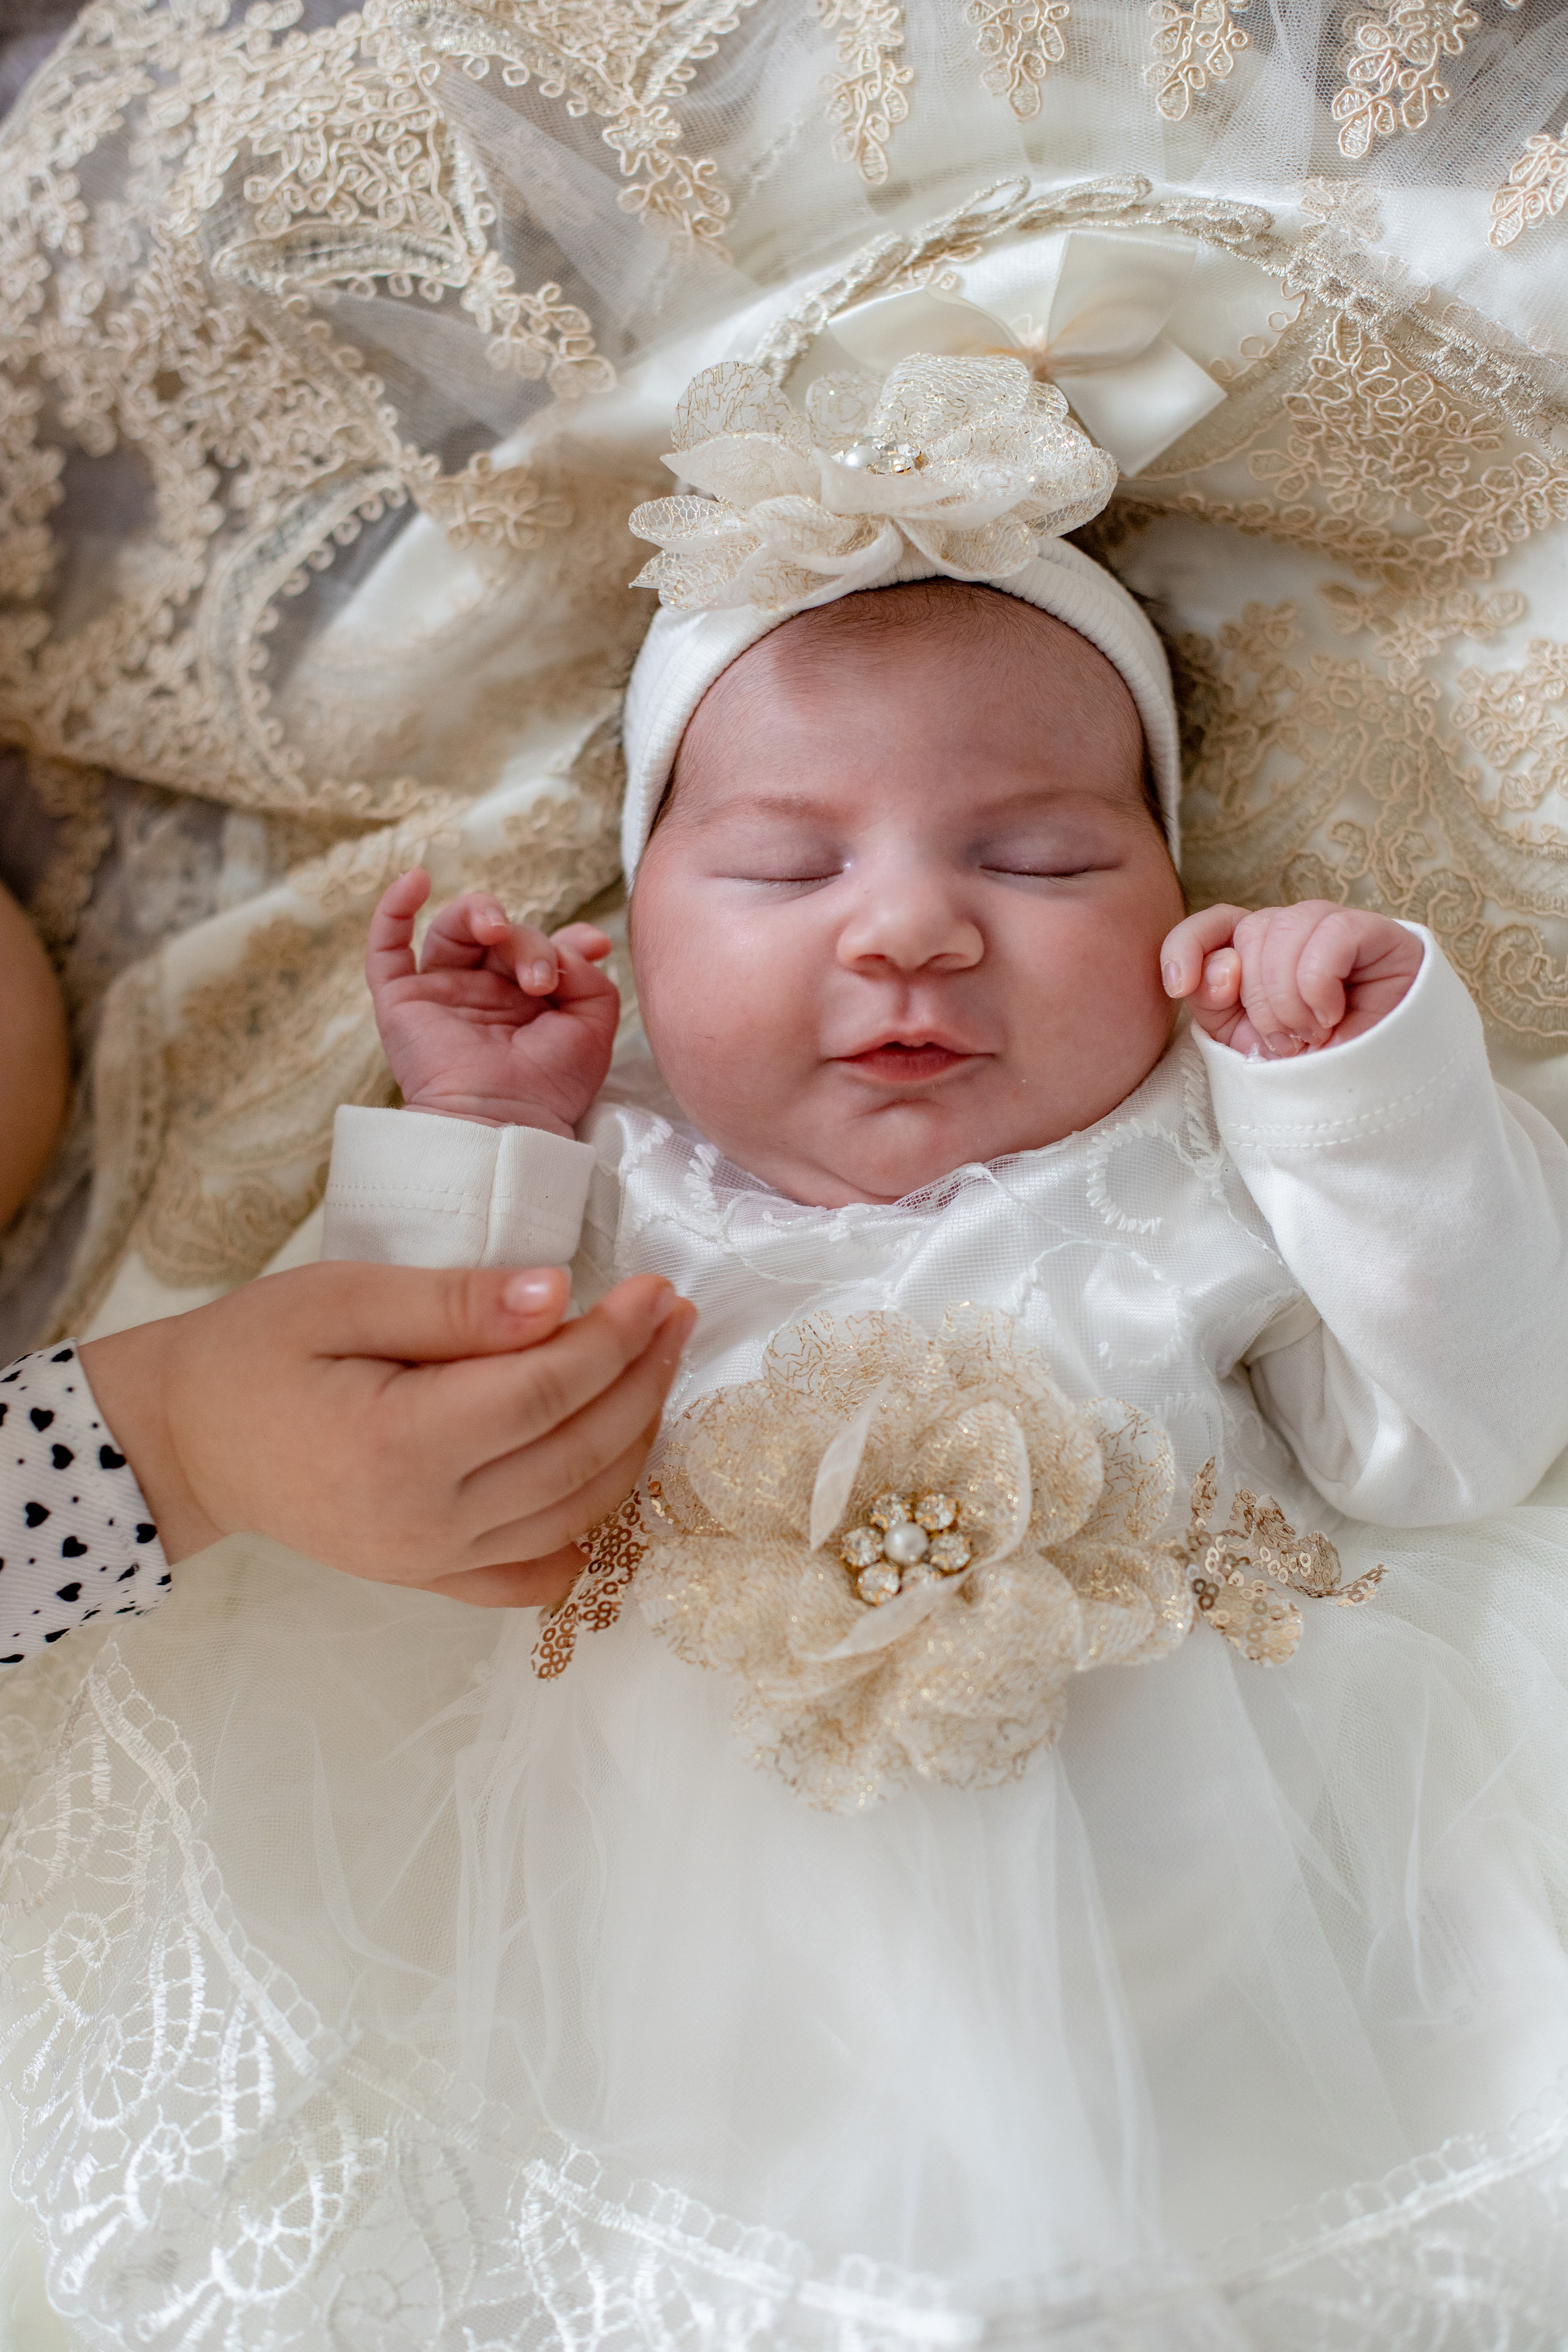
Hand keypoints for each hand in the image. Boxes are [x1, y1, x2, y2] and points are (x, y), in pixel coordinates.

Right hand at [82, 1262, 695, 1607]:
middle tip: (676, 1315)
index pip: (547, 1392)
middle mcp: (426, 1522)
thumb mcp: (338, 1297)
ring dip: (634, 1441)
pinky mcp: (431, 1579)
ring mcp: (432, 1562)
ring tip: (657, 1369)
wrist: (187, 1439)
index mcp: (399, 1447)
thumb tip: (556, 1297)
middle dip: (643, 1380)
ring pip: (577, 1512)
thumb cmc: (253, 1355)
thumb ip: (452, 1304)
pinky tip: (615, 1471)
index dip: (615, 1339)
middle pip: (578, 1453)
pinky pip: (539, 1573)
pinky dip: (592, 1529)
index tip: (655, 1288)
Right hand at [368, 867, 620, 1135]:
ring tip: (496, 931)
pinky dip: (395, 909)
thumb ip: (588, 975)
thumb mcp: (593, 1026)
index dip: (567, 940)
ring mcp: (442, 994)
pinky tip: (417, 880)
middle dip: (527, 942)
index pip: (542, 948)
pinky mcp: (402, 1003)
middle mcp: (485, 992)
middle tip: (540, 978)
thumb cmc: (550, 1087)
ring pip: (453, 929)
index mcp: (528, 1000)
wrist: (502, 1122)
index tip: (593, 946)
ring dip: (478, 914)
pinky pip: (386, 949)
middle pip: (502, 935)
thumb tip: (574, 943)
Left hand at [1161, 901, 1422, 1056]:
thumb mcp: (1242, 1039)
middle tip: (1284, 1043)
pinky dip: (1320, 982)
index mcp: (1255, 952)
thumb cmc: (1305, 1067)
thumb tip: (1219, 969)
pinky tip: (1332, 1014)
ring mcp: (1335, 928)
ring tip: (1311, 1035)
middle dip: (1258, 1000)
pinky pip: (1333, 933)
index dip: (1187, 945)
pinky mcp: (1378, 933)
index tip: (1178, 987)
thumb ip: (1212, 999)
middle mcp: (1293, 932)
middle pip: (1252, 931)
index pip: (1213, 923)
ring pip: (1288, 928)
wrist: (1369, 1098)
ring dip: (1289, 998)